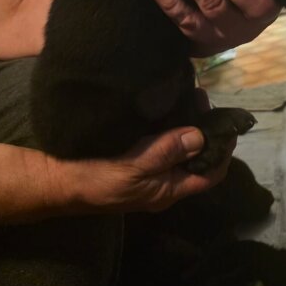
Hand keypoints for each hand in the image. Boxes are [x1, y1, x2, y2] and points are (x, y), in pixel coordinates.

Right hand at [54, 91, 234, 212]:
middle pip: (197, 158)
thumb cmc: (96, 178)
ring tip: (190, 96)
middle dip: (205, 131)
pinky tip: (168, 107)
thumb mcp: (133, 167)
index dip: (223, 151)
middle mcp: (164, 181)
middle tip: (202, 99)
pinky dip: (170, 126)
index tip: (228, 123)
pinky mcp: (136, 159)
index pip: (210, 174)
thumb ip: (166, 152)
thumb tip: (199, 136)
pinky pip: (163, 143)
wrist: (58, 182)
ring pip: (181, 149)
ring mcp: (150, 171)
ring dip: (188, 125)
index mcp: (168, 189)